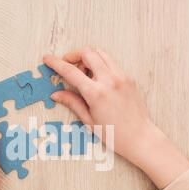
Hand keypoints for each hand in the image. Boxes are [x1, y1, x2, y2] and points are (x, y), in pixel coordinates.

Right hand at [44, 48, 188, 188]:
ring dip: (88, 57)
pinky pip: (111, 62)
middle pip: (87, 52)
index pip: (70, 71)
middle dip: (73, 55)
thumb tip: (57, 94)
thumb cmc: (116, 134)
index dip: (56, 63)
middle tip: (67, 65)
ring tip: (83, 74)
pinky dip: (100, 64)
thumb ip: (72, 102)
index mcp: (96, 93)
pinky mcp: (128, 78)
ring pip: (100, 53)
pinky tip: (97, 79)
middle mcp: (110, 81)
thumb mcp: (89, 120)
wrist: (140, 137)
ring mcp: (121, 77)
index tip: (48, 59)